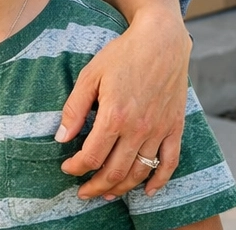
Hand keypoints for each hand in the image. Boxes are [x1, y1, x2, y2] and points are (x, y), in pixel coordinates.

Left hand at [57, 8, 190, 198]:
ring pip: (140, 172)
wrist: (161, 41)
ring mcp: (159, 130)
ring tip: (107, 194)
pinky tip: (147, 191)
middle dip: (96, 186)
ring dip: (122, 188)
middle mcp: (138, 128)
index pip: (92, 156)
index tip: (67, 169)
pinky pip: (169, 163)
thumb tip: (61, 137)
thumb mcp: (90, 75)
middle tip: (83, 192)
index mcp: (114, 116)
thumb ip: (74, 108)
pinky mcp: (175, 128)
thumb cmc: (123, 54)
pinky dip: (159, 181)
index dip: (76, 168)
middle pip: (115, 171)